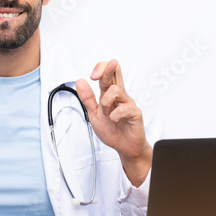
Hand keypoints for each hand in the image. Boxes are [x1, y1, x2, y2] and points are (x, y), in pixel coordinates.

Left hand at [75, 59, 152, 186]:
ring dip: (106, 103)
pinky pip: (124, 108)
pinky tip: (115, 120)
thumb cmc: (112, 130)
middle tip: (96, 76)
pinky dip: (115, 115)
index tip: (92, 76)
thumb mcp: (94, 114)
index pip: (108, 73)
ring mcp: (128, 103)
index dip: (101, 69)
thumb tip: (80, 82)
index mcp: (110, 94)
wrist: (124, 146)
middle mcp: (120, 96)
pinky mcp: (135, 113)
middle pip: (116, 73)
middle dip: (107, 69)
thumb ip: (88, 98)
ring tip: (107, 113)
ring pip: (116, 90)